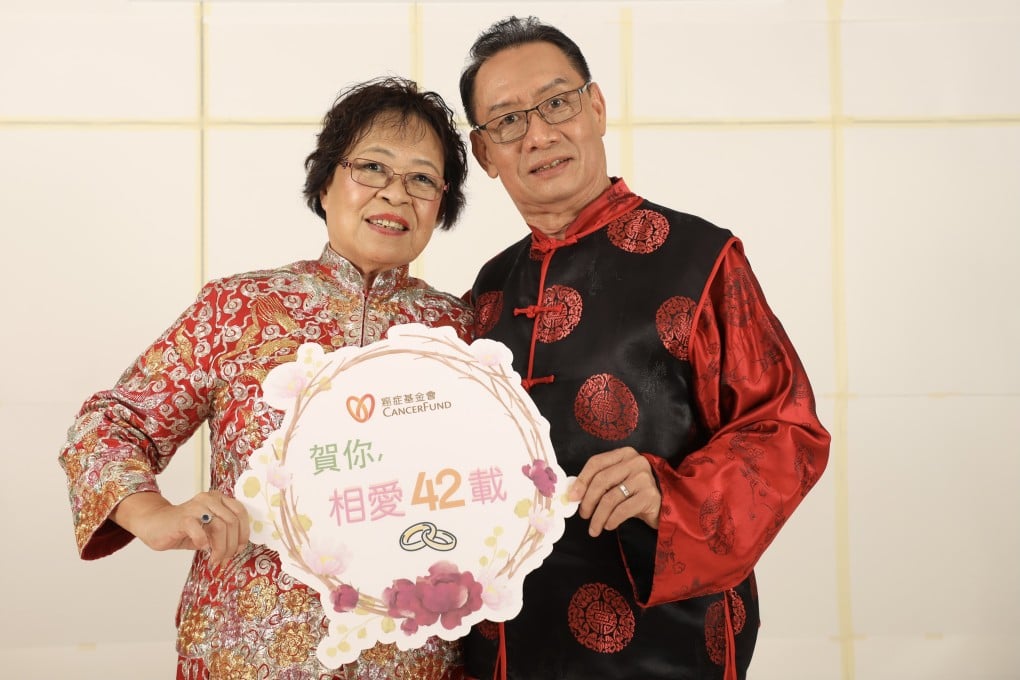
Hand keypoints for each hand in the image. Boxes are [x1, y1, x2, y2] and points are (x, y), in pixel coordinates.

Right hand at [112, 490, 249, 567]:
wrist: (154, 524)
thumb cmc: (182, 528)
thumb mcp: (208, 529)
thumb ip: (224, 532)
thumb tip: (238, 547)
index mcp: (218, 499)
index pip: (241, 513)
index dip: (244, 533)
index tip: (239, 549)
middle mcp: (209, 499)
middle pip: (232, 522)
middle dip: (232, 545)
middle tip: (224, 559)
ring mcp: (196, 506)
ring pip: (221, 526)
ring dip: (220, 548)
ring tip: (214, 559)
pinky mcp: (183, 517)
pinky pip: (200, 531)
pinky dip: (203, 543)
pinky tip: (201, 548)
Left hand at [568, 447, 660, 536]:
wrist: (661, 505)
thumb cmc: (634, 493)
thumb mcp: (616, 482)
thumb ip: (598, 483)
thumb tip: (573, 494)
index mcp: (623, 454)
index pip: (596, 463)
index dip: (582, 480)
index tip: (573, 497)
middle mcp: (635, 462)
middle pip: (602, 480)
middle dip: (588, 501)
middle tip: (583, 515)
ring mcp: (644, 478)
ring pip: (611, 498)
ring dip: (598, 516)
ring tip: (594, 528)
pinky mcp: (650, 495)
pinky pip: (623, 510)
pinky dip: (611, 520)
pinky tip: (608, 526)